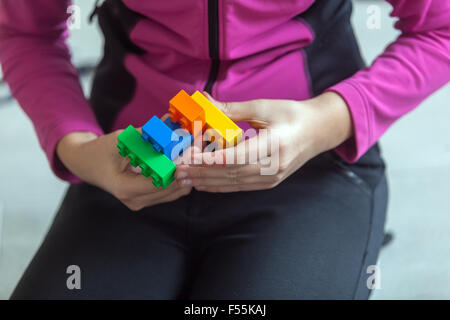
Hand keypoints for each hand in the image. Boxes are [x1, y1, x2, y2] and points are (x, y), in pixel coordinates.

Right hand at [56, 127, 191, 210]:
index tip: (190, 156)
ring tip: (195, 156)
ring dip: (185, 175)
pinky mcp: (146, 199)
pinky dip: (178, 178)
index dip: (177, 170)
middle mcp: (134, 200)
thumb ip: (147, 136)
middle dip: (185, 171)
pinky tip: (185, 162)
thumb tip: (171, 126)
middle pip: (170, 189)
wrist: (87, 164)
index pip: (159, 183)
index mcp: (124, 188)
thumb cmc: (101, 150)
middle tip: (199, 153)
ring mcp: (140, 202)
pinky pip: (169, 192)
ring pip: (173, 192)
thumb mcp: (121, 141)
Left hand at [174, 91, 352, 191]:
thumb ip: (233, 109)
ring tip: (184, 180)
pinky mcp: (270, 182)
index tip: (187, 158)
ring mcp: (272, 177)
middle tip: (177, 171)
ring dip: (207, 182)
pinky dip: (220, 186)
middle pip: (231, 173)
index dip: (209, 160)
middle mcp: (274, 165)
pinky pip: (241, 186)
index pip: (236, 157)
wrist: (318, 131)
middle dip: (201, 173)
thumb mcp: (264, 107)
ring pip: (234, 182)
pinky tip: (204, 184)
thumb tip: (205, 102)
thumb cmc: (293, 115)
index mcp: (275, 144)